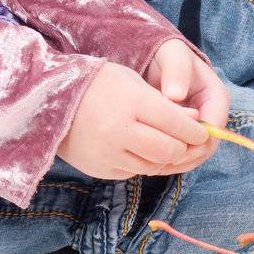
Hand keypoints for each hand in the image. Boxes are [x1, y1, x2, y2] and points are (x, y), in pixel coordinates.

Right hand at [55, 61, 216, 181]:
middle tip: (190, 142)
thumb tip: (196, 121)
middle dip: (185, 148)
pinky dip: (144, 163)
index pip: (178, 125)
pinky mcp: (102, 170)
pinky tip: (143, 150)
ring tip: (168, 145)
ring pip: (154, 166)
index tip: (203, 130)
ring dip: (166, 158)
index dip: (196, 131)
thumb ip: (165, 103)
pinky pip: (134, 172)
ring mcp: (109, 154)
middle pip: (170, 151)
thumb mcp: (132, 81)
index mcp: (132, 103)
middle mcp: (121, 131)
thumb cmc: (97, 84)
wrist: (51, 100)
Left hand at [141, 38, 230, 171]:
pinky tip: (148, 161)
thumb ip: (176, 72)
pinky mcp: (186, 135)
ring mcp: (200, 127)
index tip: (169, 146)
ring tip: (149, 163)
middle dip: (183, 157)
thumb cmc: (169, 56)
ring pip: (194, 155)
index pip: (214, 130)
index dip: (194, 142)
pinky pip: (182, 154)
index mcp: (216, 98)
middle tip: (156, 161)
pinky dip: (168, 160)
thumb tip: (175, 95)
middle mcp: (212, 116)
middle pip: (205, 148)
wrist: (160, 59)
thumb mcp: (173, 56)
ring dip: (175, 162)